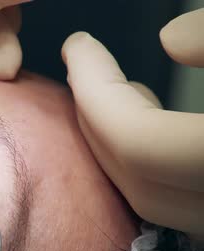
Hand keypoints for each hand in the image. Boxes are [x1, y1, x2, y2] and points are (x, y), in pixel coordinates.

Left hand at [61, 9, 203, 240]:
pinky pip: (177, 207)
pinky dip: (152, 169)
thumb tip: (171, 39)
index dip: (96, 91)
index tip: (78, 48)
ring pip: (152, 199)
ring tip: (119, 96)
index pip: (134, 141)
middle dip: (96, 116)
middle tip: (86, 70)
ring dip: (120, 145)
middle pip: (132, 176)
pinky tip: (158, 133)